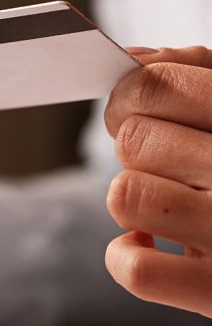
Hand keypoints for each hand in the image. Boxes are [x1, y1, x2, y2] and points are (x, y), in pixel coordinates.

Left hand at [104, 46, 211, 315]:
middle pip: (134, 141)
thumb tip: (136, 58)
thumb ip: (199, 74)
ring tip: (169, 200)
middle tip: (168, 160)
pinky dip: (128, 255)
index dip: (129, 95)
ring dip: (134, 197)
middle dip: (139, 147)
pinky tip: (157, 246)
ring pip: (125, 196)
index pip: (154, 86)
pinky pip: (132, 267)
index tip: (134, 105)